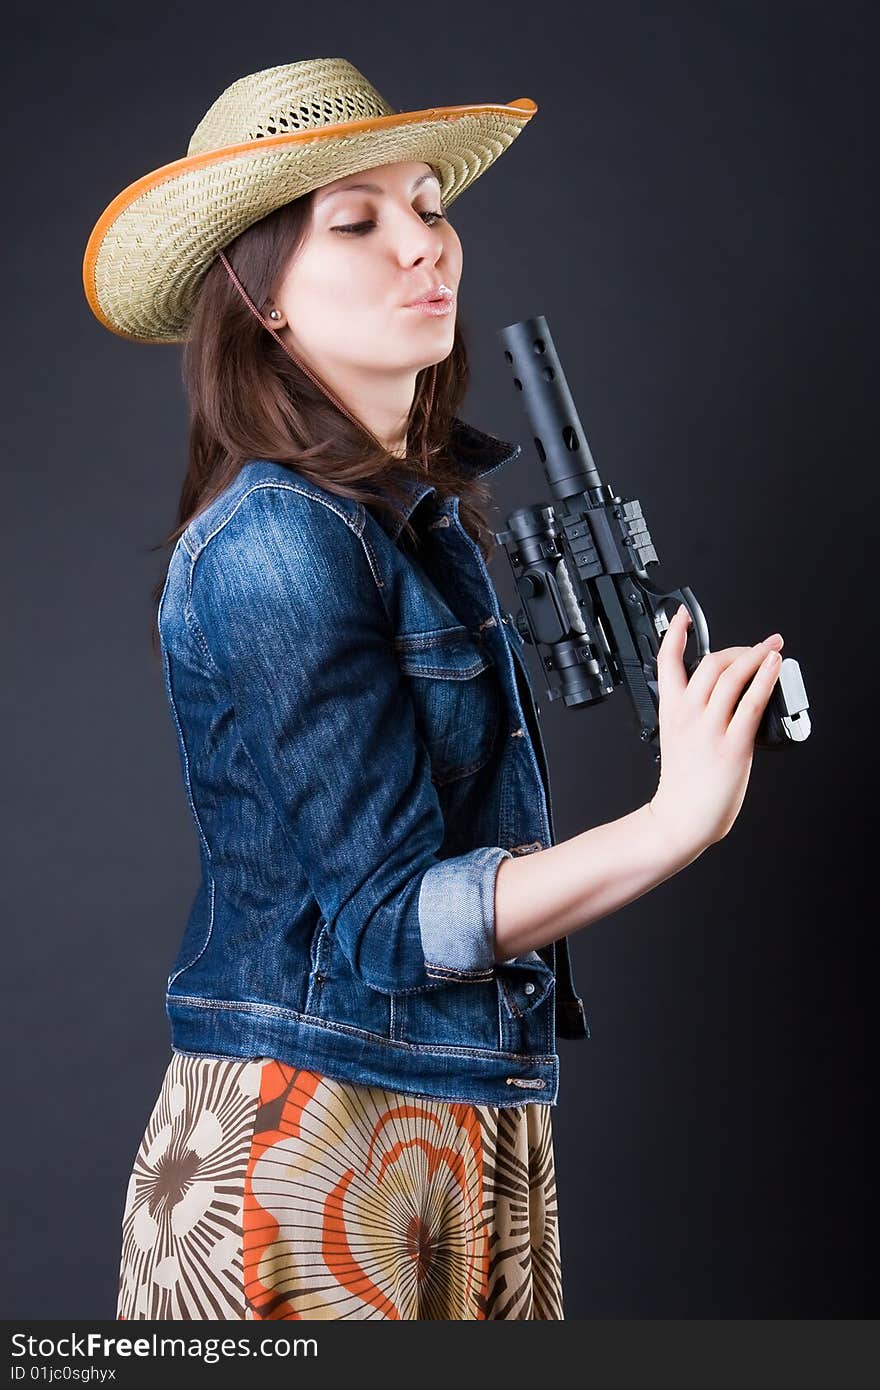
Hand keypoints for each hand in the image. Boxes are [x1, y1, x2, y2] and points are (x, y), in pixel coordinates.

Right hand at [647, 605, 783, 859]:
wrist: (682, 818)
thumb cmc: (682, 784)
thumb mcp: (674, 738)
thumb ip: (692, 713)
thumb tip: (724, 692)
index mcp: (670, 711)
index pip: (666, 661)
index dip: (674, 633)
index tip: (683, 615)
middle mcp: (688, 715)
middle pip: (710, 663)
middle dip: (736, 649)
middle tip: (754, 649)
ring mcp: (710, 728)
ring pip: (732, 675)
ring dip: (755, 655)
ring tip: (772, 649)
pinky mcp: (734, 744)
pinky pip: (752, 701)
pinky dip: (765, 677)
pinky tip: (774, 665)